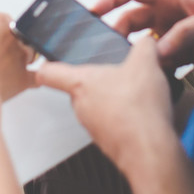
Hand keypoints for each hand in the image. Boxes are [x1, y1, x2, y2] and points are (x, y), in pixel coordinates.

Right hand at [0, 13, 35, 102]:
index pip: (0, 21)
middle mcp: (12, 34)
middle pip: (17, 36)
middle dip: (9, 46)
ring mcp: (21, 55)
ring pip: (29, 54)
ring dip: (21, 61)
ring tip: (5, 71)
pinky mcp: (26, 76)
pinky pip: (34, 77)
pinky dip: (31, 79)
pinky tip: (24, 82)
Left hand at [36, 38, 173, 171]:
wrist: (149, 151)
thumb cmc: (137, 111)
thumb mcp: (146, 63)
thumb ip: (144, 46)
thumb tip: (146, 43)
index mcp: (80, 83)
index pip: (48, 73)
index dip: (45, 64)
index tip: (44, 61)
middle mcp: (81, 106)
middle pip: (80, 87)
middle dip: (99, 78)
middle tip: (117, 72)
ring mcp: (93, 125)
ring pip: (97, 105)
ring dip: (114, 98)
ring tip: (135, 92)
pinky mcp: (108, 139)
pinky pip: (112, 121)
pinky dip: (124, 115)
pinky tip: (141, 111)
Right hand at [92, 0, 193, 70]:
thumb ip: (187, 32)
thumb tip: (157, 50)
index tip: (92, 11)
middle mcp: (173, 14)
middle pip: (135, 20)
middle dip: (120, 34)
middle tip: (108, 53)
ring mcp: (179, 35)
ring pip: (147, 44)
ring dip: (138, 56)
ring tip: (129, 72)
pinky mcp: (188, 54)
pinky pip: (163, 61)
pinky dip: (156, 70)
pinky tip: (154, 83)